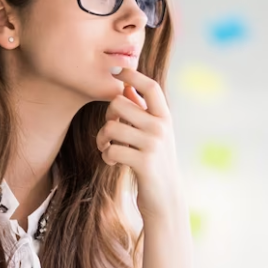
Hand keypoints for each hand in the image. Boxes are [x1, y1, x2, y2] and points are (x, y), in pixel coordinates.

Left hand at [97, 69, 182, 223]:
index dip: (131, 74)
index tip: (115, 70)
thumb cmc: (154, 162)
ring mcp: (154, 144)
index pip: (150, 86)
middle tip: (109, 131)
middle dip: (107, 116)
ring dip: (101, 139)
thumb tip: (126, 86)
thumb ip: (142, 112)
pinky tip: (112, 161)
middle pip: (119, 103)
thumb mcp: (154, 134)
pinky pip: (111, 149)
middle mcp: (161, 127)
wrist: (165, 197)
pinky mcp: (143, 162)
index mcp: (165, 117)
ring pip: (110, 127)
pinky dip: (106, 156)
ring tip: (107, 148)